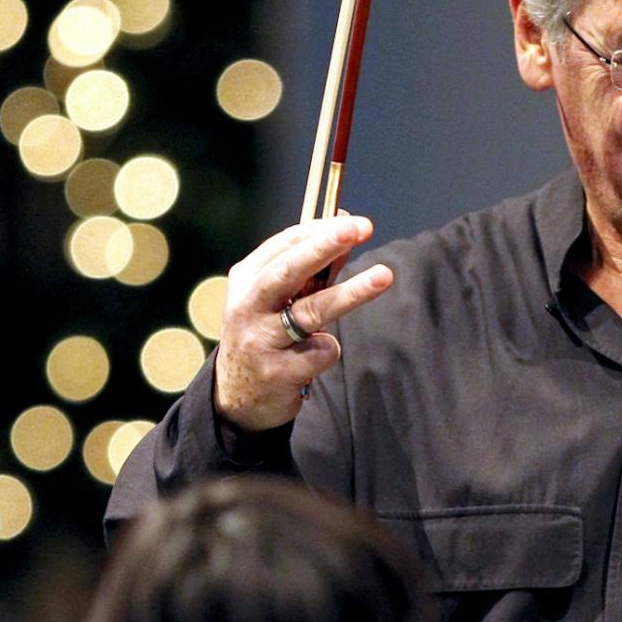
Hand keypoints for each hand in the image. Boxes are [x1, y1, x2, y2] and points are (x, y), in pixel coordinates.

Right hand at [213, 212, 393, 433]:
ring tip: (384, 276)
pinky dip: (328, 349)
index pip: (284, 244)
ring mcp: (260, 340)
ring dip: (351, 292)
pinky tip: (314, 357)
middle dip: (325, 245)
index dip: (321, 230)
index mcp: (246, 279)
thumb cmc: (265, 335)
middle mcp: (247, 306)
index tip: (356, 223)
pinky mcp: (277, 372)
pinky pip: (320, 351)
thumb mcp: (280, 299)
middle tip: (360, 228)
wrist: (237, 399)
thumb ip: (314, 269)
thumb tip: (348, 228)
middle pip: (289, 270)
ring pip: (311, 311)